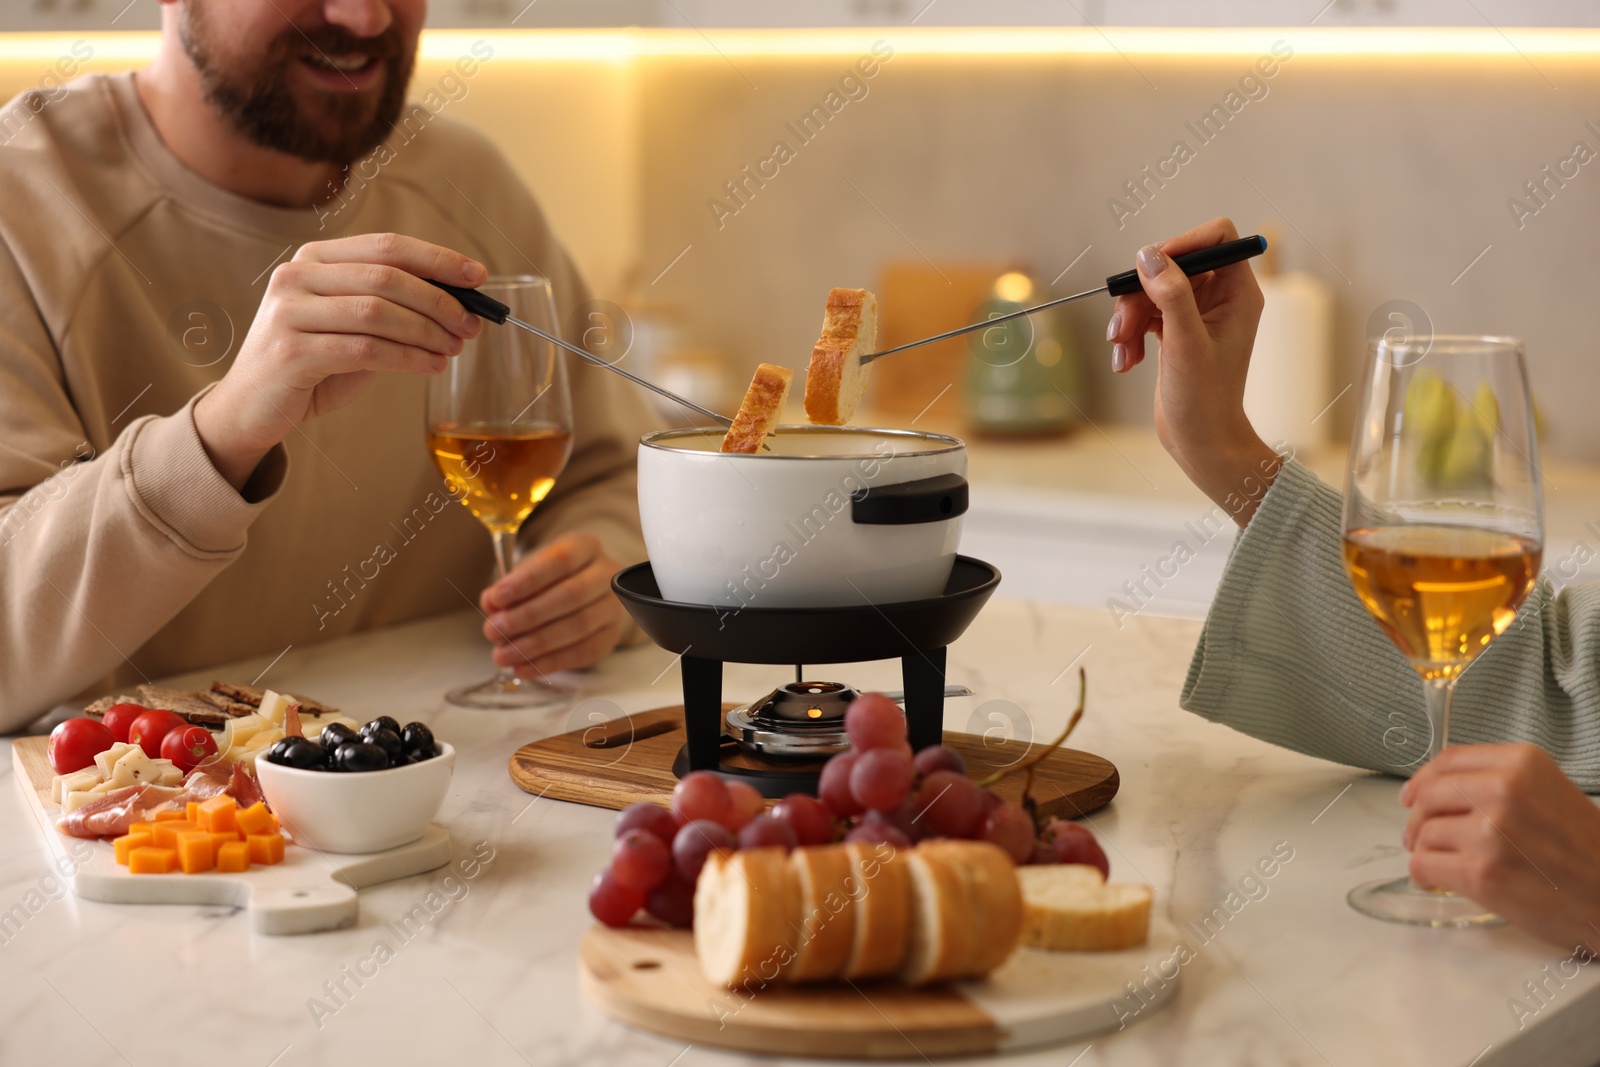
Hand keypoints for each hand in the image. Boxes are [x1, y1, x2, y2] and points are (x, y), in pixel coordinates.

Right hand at [194, 233, 486, 489]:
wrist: (252, 407)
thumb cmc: (311, 364)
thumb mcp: (352, 327)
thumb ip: (392, 310)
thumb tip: (459, 306)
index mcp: (314, 259)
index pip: (386, 246)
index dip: (437, 258)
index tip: (478, 276)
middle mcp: (297, 276)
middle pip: (386, 277)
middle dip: (439, 300)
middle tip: (471, 325)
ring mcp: (289, 312)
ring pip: (377, 312)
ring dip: (427, 331)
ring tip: (454, 348)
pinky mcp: (290, 352)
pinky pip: (365, 349)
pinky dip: (407, 358)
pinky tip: (431, 366)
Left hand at [479, 532, 626, 676]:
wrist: (586, 593)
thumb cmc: (552, 579)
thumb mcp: (529, 572)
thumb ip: (509, 586)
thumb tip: (491, 604)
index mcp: (585, 547)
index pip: (560, 561)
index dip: (527, 581)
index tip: (496, 598)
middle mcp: (606, 574)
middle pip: (571, 595)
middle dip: (527, 616)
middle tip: (494, 631)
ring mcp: (613, 607)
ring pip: (578, 626)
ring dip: (535, 644)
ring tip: (502, 654)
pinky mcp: (610, 635)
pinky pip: (582, 652)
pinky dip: (550, 662)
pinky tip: (524, 667)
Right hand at [1105, 217, 1278, 524]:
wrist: (1201, 444)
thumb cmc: (1205, 401)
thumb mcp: (1185, 345)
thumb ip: (1171, 296)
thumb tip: (1149, 256)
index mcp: (1239, 293)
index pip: (1216, 238)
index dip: (1181, 244)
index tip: (1150, 268)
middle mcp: (1221, 298)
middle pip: (1173, 266)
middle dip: (1141, 293)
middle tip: (1122, 326)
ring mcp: (1197, 315)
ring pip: (1153, 290)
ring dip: (1129, 317)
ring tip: (1122, 351)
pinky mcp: (1176, 331)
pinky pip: (1145, 313)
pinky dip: (1130, 334)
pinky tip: (1126, 361)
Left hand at [1400, 743, 1599, 948]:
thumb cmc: (1587, 852)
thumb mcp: (1549, 793)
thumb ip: (1499, 782)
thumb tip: (1438, 789)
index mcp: (1521, 764)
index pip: (1448, 760)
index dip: (1422, 780)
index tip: (1411, 795)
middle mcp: (1504, 790)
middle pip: (1427, 795)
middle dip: (1417, 819)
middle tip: (1417, 837)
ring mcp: (1490, 831)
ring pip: (1423, 833)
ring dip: (1425, 851)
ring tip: (1442, 864)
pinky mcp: (1481, 872)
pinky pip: (1423, 865)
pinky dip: (1423, 875)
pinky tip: (1436, 880)